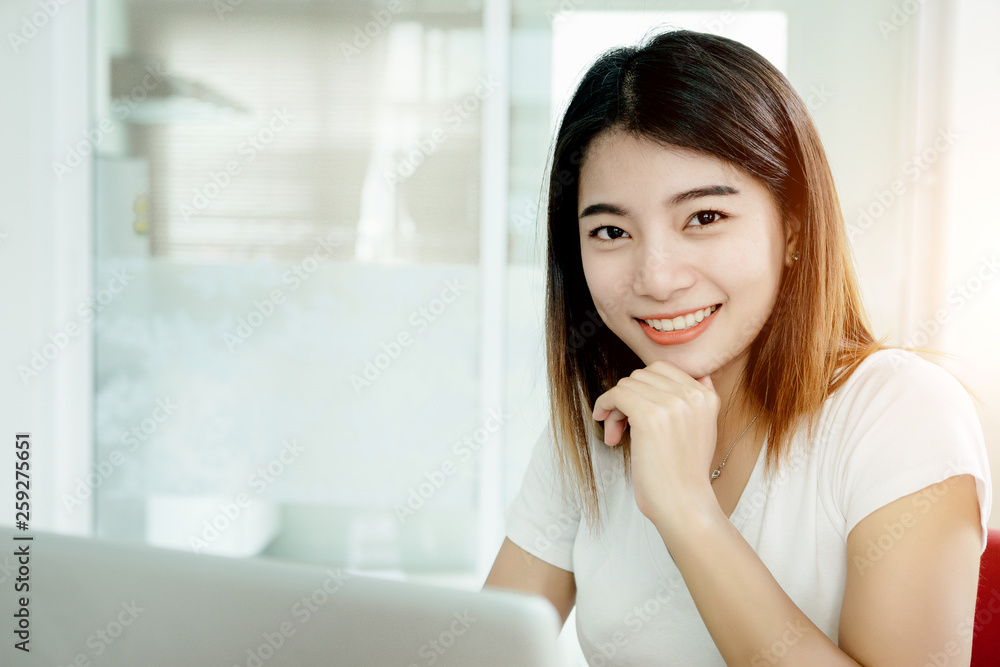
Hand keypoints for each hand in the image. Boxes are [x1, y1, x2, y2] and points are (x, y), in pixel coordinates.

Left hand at [592, 360, 719, 524]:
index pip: (664, 370)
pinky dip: (604, 404)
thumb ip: (697, 402)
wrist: (684, 505)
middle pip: (643, 375)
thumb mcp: (704, 430)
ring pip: (628, 384)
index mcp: (707, 396)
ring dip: (615, 406)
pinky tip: (603, 421)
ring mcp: (672, 403)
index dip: (643, 388)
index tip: (635, 410)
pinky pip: (617, 394)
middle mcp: (692, 395)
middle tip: (622, 424)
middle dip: (628, 397)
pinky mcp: (649, 414)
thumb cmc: (684, 475)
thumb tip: (694, 375)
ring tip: (616, 433)